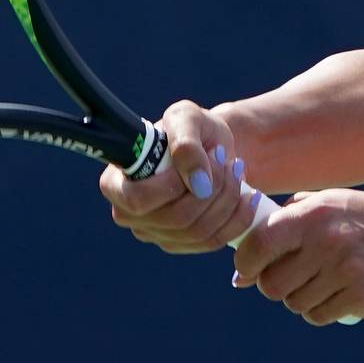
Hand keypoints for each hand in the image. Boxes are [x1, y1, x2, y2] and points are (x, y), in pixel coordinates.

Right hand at [97, 100, 255, 253]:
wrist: (210, 146)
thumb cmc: (190, 128)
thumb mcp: (187, 118)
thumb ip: (186, 143)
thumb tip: (199, 184)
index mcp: (115, 183)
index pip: (139, 200)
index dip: (173, 185)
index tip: (205, 155)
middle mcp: (128, 214)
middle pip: (175, 219)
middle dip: (214, 189)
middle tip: (229, 161)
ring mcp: (154, 233)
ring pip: (198, 232)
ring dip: (228, 200)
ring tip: (237, 170)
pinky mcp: (180, 244)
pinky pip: (212, 242)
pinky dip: (237, 219)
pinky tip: (248, 196)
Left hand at [231, 188, 363, 324]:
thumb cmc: (363, 219)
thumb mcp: (328, 203)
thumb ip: (286, 224)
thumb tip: (242, 271)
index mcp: (315, 214)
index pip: (259, 244)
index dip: (246, 262)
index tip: (248, 269)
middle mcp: (328, 242)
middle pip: (271, 284)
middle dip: (273, 284)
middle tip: (290, 276)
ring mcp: (345, 272)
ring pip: (294, 303)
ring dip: (300, 297)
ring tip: (321, 281)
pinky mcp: (360, 298)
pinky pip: (318, 316)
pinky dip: (321, 309)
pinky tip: (337, 293)